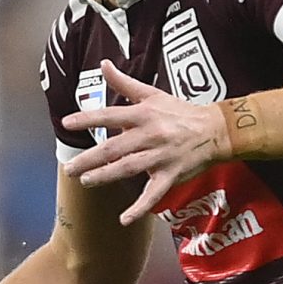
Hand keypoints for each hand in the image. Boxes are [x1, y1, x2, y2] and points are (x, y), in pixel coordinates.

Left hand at [58, 60, 230, 224]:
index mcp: (144, 114)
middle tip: (70, 167)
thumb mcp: (152, 93)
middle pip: (114, 148)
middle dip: (90, 158)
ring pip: (129, 168)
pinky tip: (124, 219)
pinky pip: (153, 194)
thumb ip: (124, 82)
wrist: (215, 130)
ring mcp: (160, 157)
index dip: (88, 119)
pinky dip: (139, 208)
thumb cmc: (180, 112)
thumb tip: (103, 64)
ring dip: (106, 176)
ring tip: (86, 181)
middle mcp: (150, 135)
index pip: (110, 116)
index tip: (67, 123)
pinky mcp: (170, 175)